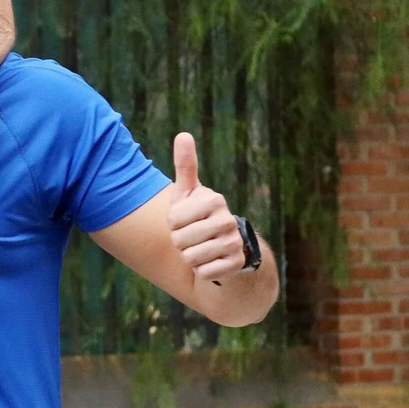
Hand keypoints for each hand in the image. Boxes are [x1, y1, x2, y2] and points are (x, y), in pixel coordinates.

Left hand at [167, 132, 244, 283]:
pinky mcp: (236, 264)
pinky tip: (211, 263)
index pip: (172, 220)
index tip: (185, 220)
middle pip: (180, 240)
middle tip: (192, 237)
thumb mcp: (188, 193)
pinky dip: (201, 272)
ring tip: (200, 249)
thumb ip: (185, 165)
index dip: (173, 224)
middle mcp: (228, 220)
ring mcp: (234, 243)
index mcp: (214, 200)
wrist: (224, 249)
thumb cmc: (198, 217)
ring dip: (189, 258)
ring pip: (190, 258)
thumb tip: (183, 134)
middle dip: (180, 243)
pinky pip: (203, 273)